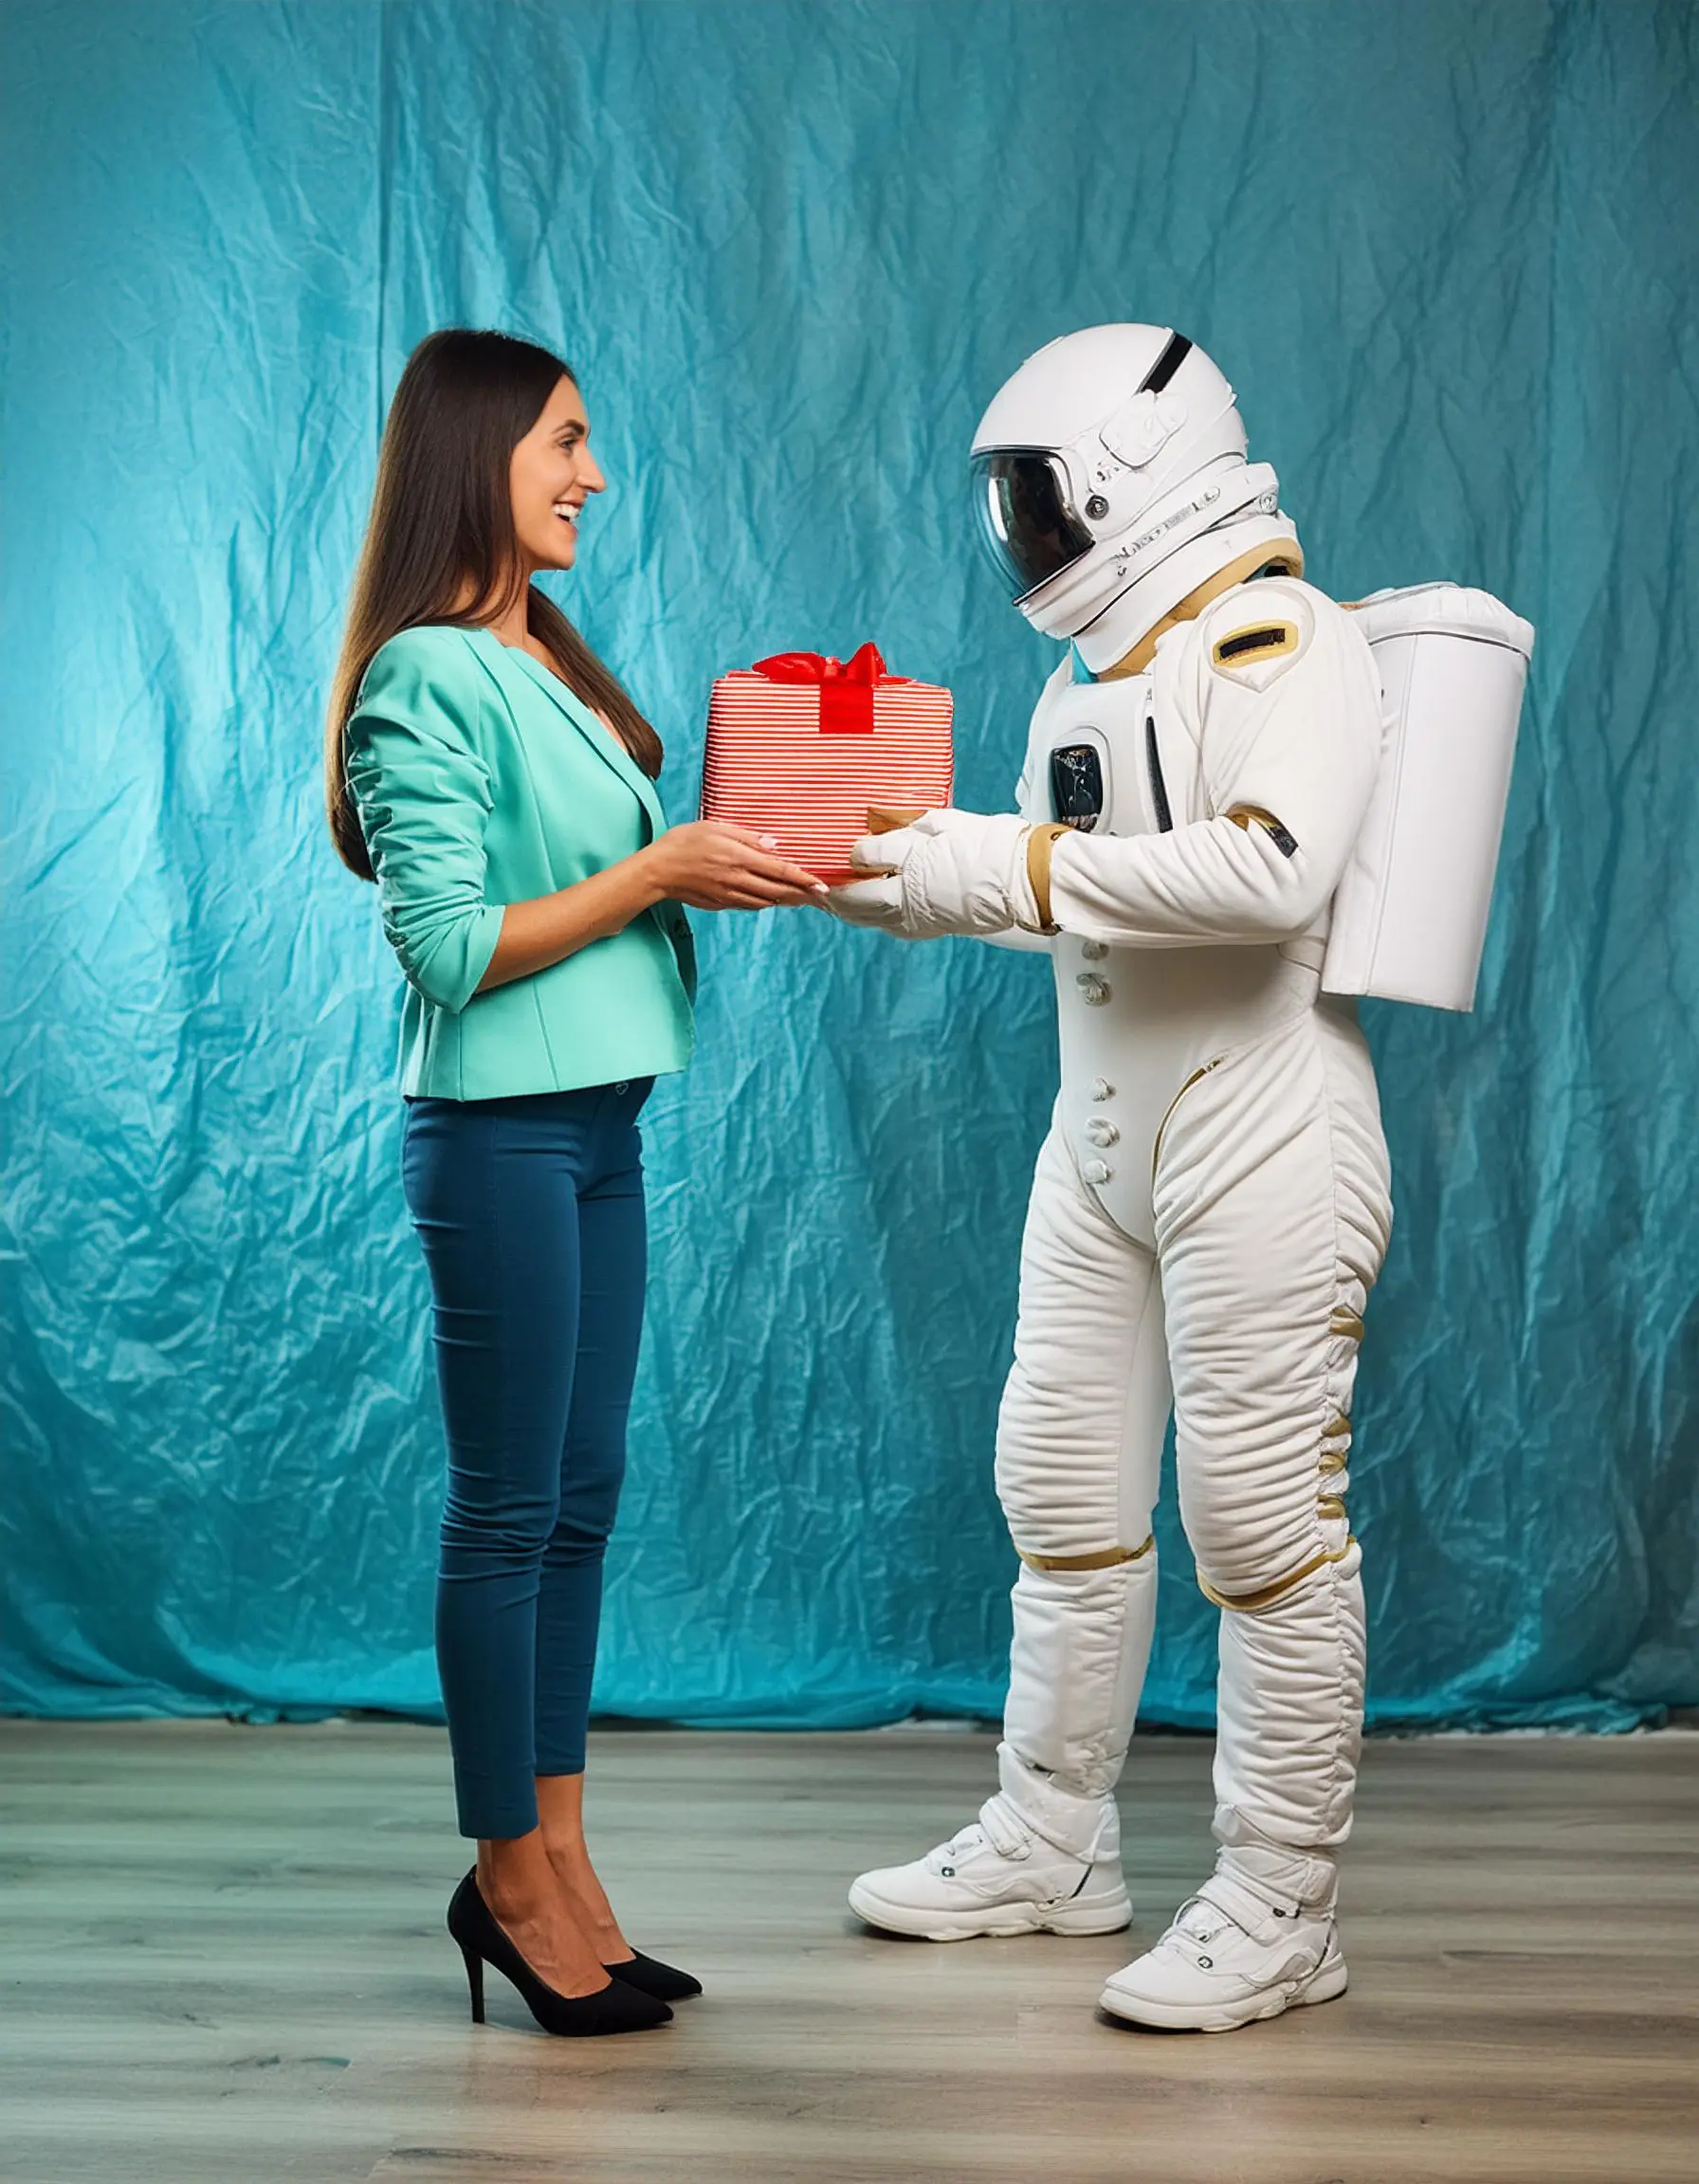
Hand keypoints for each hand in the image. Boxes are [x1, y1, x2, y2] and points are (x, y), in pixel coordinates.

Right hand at [642, 823, 828, 910]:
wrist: (657, 870)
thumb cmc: (683, 842)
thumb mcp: (715, 828)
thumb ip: (746, 837)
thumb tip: (773, 845)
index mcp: (739, 858)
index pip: (779, 870)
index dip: (803, 879)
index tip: (822, 886)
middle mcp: (737, 880)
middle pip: (778, 891)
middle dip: (801, 894)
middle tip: (819, 895)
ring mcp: (729, 895)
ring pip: (765, 901)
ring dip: (785, 900)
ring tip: (801, 897)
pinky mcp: (721, 903)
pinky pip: (749, 905)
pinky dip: (764, 902)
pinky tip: (771, 898)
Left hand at [826, 808, 1038, 938]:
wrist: (1025, 880)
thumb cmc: (991, 847)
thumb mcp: (946, 825)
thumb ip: (909, 829)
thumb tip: (882, 831)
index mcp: (912, 873)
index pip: (866, 866)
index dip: (850, 861)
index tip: (842, 853)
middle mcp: (911, 902)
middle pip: (860, 903)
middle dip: (835, 897)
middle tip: (816, 889)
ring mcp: (922, 920)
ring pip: (874, 920)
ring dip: (851, 912)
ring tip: (834, 902)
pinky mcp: (933, 928)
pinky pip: (895, 927)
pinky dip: (878, 919)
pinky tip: (873, 912)